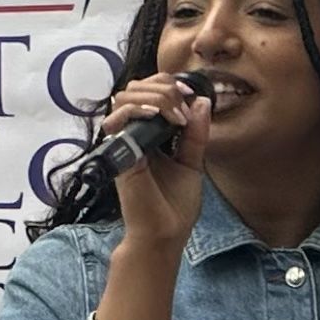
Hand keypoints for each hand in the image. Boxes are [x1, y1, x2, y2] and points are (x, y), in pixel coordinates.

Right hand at [97, 70, 210, 254]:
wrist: (164, 234)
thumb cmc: (174, 206)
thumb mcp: (192, 162)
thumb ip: (195, 134)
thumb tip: (201, 102)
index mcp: (148, 136)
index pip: (148, 93)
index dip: (168, 85)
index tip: (191, 96)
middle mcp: (132, 135)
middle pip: (134, 89)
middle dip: (163, 88)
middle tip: (183, 107)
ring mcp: (123, 143)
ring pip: (123, 97)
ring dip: (154, 98)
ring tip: (175, 116)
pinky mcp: (118, 153)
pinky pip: (117, 120)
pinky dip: (138, 110)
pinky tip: (159, 117)